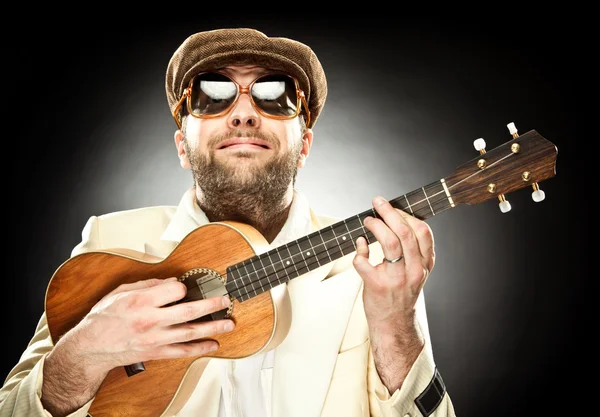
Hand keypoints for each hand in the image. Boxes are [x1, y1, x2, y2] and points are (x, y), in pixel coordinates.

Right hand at [66, 277, 233, 371]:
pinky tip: (213, 344)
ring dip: (213, 327)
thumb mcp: (120, 292)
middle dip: (211, 305)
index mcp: (141, 301)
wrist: (91, 347)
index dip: (183, 286)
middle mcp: (150, 320)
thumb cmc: (104, 317)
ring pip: (190, 332)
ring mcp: (155, 339)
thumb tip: (172, 282)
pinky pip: (182, 352)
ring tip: (229, 323)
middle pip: (188, 311)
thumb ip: (148, 285)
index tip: (184, 287)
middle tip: (225, 301)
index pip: (175, 290)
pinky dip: (200, 349)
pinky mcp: (156, 353)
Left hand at [352, 196, 433, 390]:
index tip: (394, 206)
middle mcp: (413, 270)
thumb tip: (396, 220)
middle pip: (405, 233)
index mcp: (424, 264)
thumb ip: (413, 251)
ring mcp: (396, 279)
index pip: (422, 232)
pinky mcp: (376, 286)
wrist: (394, 324)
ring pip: (389, 243)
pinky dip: (359, 249)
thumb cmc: (402, 294)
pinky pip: (364, 261)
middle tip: (377, 203)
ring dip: (376, 227)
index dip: (406, 214)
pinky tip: (359, 245)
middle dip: (389, 212)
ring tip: (368, 221)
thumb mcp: (417, 272)